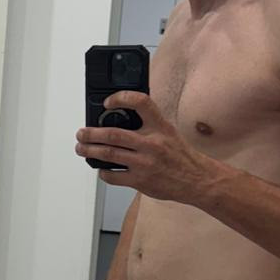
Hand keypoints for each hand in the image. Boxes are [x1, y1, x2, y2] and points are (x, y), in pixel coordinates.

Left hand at [76, 92, 212, 201]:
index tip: (108, 102)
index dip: (121, 98)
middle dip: (91, 133)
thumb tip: (119, 119)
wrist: (197, 179)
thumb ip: (148, 124)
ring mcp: (145, 163)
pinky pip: (114, 176)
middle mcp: (152, 143)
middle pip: (114, 134)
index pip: (140, 102)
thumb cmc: (181, 155)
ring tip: (82, 148)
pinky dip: (103, 172)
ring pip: (109, 154)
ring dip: (90, 151)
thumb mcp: (168, 132)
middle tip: (81, 133)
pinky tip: (101, 168)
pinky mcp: (141, 180)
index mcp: (160, 126)